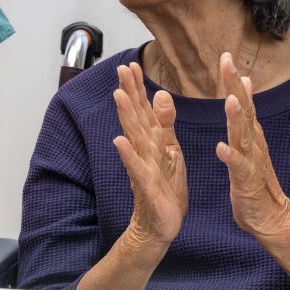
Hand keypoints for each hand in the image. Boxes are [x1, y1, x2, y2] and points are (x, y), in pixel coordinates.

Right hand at [112, 62, 187, 251]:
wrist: (161, 226)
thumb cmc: (165, 189)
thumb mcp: (171, 151)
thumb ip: (165, 123)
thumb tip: (161, 94)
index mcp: (152, 141)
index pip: (143, 109)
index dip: (138, 87)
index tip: (132, 64)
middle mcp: (143, 150)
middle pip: (135, 117)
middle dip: (129, 92)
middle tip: (121, 69)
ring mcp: (142, 167)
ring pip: (134, 137)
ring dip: (126, 116)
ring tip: (118, 95)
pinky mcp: (146, 186)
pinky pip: (136, 168)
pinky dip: (128, 155)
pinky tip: (118, 141)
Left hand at [216, 52, 289, 238]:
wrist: (270, 217)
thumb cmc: (254, 178)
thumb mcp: (249, 142)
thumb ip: (246, 115)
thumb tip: (245, 84)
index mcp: (250, 133)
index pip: (242, 100)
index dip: (233, 79)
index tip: (225, 56)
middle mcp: (253, 142)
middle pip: (244, 109)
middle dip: (235, 86)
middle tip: (227, 63)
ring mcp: (252, 160)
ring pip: (244, 135)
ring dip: (237, 118)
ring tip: (230, 100)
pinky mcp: (246, 181)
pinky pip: (238, 167)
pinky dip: (231, 157)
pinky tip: (221, 148)